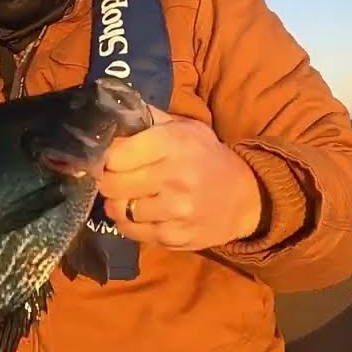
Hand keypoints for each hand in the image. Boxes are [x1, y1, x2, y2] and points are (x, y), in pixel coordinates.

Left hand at [97, 107, 263, 250]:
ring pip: (118, 210)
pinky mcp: (175, 236)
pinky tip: (140, 213)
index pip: (116, 154)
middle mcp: (175, 177)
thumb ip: (148, 119)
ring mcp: (176, 210)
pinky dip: (128, 223)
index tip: (109, 158)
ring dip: (117, 203)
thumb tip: (109, 115)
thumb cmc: (206, 157)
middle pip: (111, 184)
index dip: (106, 157)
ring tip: (128, 195)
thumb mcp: (185, 128)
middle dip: (108, 180)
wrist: (246, 197)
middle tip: (114, 178)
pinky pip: (131, 232)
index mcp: (174, 143)